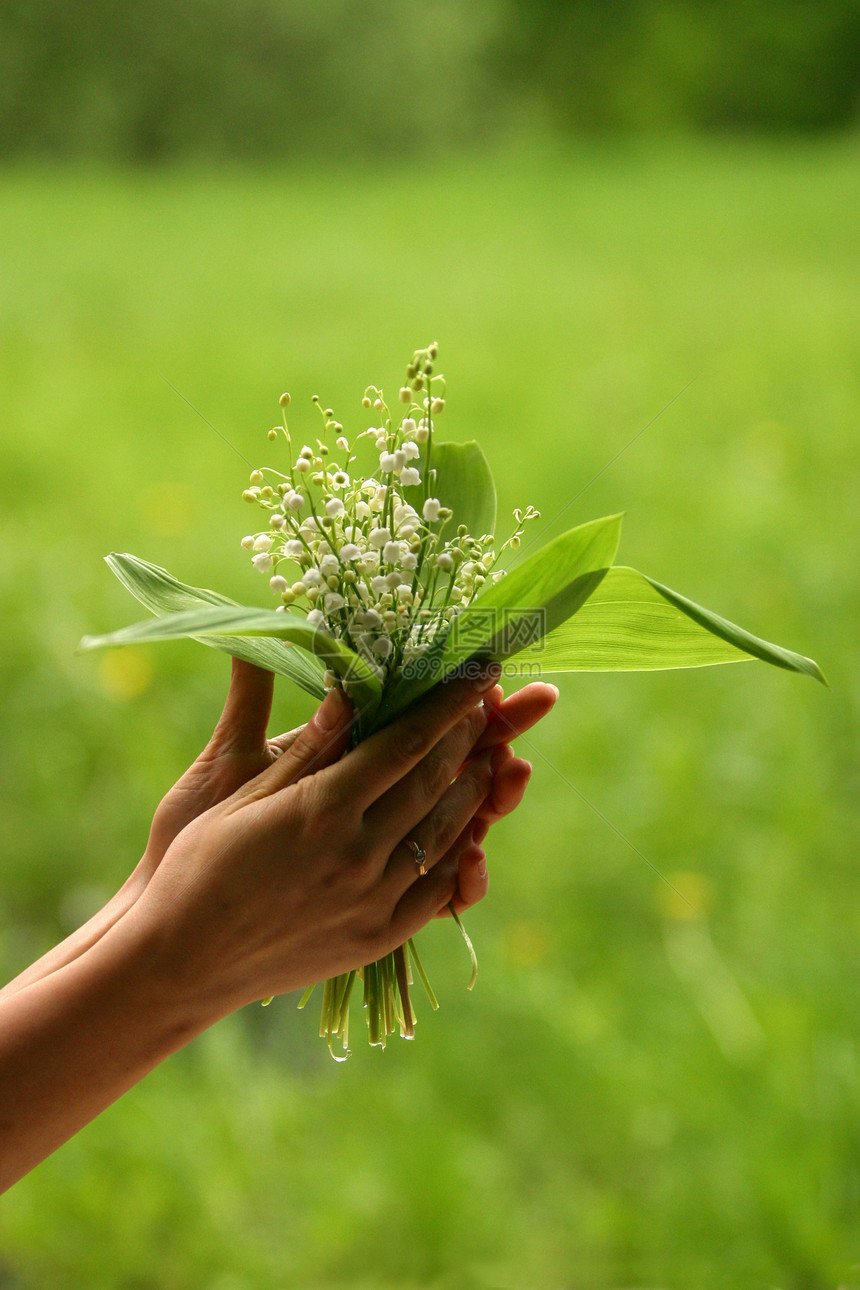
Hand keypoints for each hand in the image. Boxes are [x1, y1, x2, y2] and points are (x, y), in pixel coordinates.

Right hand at [129, 665, 556, 1012]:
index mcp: (323, 810)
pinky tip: (468, 836)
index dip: (446, 705)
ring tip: (493, 763)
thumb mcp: (242, 795)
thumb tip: (348, 692)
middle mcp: (357, 854)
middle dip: (467, 740)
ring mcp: (372, 901)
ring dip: (474, 794)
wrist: (184, 963)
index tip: (475, 675)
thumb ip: (306, 748)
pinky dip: (459, 858)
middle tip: (489, 709)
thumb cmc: (200, 865)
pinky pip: (436, 892)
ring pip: (444, 835)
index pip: (405, 743)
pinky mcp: (377, 938)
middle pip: (433, 783)